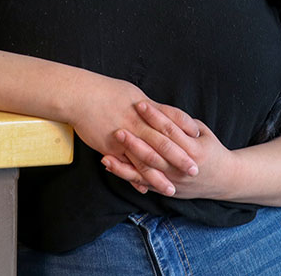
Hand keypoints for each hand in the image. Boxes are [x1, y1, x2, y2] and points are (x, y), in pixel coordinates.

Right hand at [64, 75, 200, 193]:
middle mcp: (139, 124)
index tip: (199, 138)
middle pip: (165, 143)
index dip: (186, 128)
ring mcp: (126, 137)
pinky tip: (144, 188)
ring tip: (172, 189)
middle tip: (195, 171)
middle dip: (180, 158)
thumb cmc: (106, 91)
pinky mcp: (112, 147)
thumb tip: (160, 111)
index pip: (173, 118)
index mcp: (146, 109)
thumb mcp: (132, 94)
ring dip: (160, 177)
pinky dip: (136, 179)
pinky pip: (127, 166)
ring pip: (147, 160)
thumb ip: (148, 106)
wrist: (81, 95)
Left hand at [101, 102, 236, 199]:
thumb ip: (184, 123)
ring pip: (146, 171)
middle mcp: (182, 167)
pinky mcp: (165, 190)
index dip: (155, 117)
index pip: (170, 131)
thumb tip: (162, 110)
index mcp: (193, 150)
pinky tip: (111, 166)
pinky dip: (126, 176)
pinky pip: (143, 183)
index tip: (140, 104)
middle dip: (135, 141)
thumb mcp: (203, 133)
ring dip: (125, 162)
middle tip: (118, 129)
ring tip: (106, 153)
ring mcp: (173, 181)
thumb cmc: (212, 150)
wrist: (224, 180)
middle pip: (155, 152)